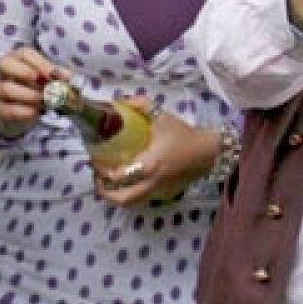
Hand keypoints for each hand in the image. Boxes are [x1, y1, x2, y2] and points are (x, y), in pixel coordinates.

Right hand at [0, 47, 66, 139]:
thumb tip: (67, 76)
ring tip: (44, 101)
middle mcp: (3, 72)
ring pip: (6, 88)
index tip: (53, 74)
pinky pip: (8, 109)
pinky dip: (24, 112)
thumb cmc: (34, 90)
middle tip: (44, 84)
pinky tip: (37, 112)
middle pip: (5, 64)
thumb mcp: (46, 80)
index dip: (39, 63)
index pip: (24, 54)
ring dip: (29, 95)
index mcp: (16, 59)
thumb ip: (57, 76)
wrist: (20, 114)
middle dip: (26, 73)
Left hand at [92, 104, 214, 207]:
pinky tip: (126, 178)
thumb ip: (140, 105)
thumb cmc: (183, 134)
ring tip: (107, 180)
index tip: (94, 160)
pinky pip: (142, 197)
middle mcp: (152, 182)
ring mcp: (159, 191)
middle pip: (123, 199)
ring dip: (116, 195)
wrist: (208, 152)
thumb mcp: (161, 116)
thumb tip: (119, 101)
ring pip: (132, 202)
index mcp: (149, 164)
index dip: (102, 171)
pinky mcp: (164, 193)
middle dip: (105, 192)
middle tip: (97, 178)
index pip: (119, 176)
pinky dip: (130, 192)